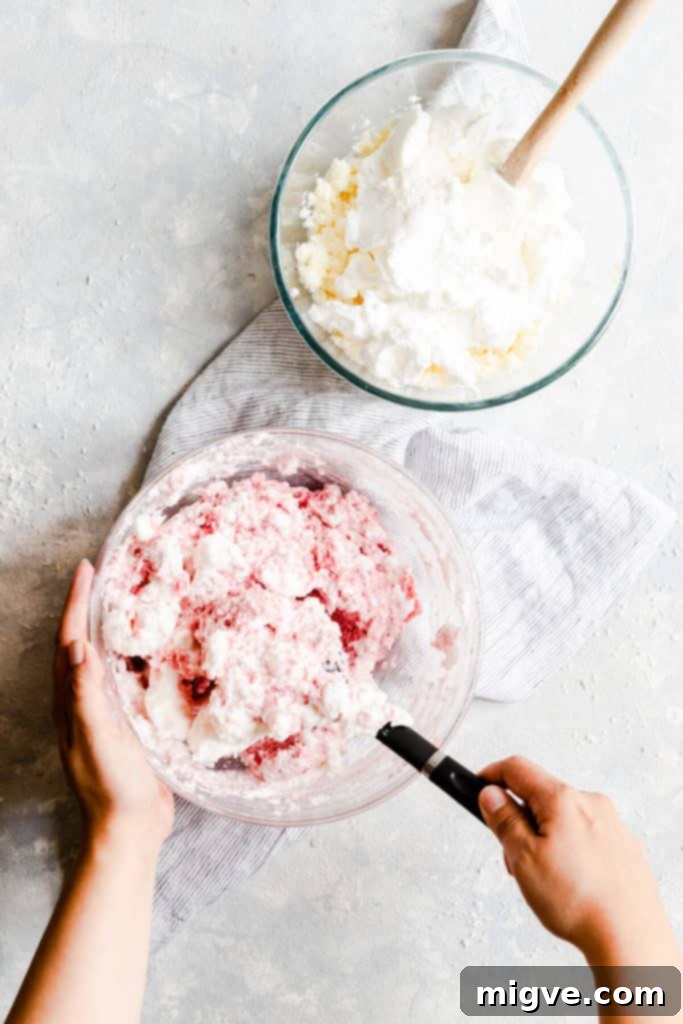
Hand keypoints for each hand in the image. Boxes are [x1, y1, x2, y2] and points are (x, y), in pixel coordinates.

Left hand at [53, 561, 173, 855]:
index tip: (87, 568)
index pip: (69, 641)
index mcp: (71, 703)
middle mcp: (81, 704)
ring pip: (99, 660)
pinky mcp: (124, 725)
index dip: (76, 603)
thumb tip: (77, 647)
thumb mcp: (98, 738)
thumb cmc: (113, 786)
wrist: (130, 830)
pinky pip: (121, 679)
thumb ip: (86, 696)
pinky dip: (129, 656)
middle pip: (79, 644)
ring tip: (124, 601)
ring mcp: (102, 714)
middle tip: (104, 575)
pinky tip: (148, 652)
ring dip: (106, 628)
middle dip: (86, 607)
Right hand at [478, 757, 674, 964]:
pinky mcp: (625, 848)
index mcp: (563, 799)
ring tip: (546, 880)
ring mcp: (612, 825)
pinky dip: (571, 851)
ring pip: (563, 819)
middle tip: (514, 858)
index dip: (491, 775)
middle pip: (540, 797)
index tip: (478, 788)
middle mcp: (592, 803)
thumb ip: (504, 820)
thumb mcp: (523, 858)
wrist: (630, 937)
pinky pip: (586, 837)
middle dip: (520, 821)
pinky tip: (572, 883)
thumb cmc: (579, 901)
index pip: (517, 768)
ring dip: (545, 839)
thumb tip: (491, 795)